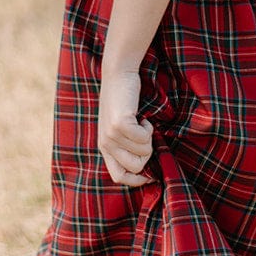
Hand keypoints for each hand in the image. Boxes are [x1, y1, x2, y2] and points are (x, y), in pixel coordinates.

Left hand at [98, 67, 154, 186]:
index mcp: (104, 147)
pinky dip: (149, 128)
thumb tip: (145, 168)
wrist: (118, 75)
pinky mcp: (120, 124)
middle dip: (148, 155)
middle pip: (135, 167)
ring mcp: (111, 135)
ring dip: (149, 139)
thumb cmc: (123, 101)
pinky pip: (144, 138)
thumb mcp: (119, 128)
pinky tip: (143, 118)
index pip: (118, 177)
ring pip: (142, 152)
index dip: (136, 180)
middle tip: (147, 137)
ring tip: (143, 124)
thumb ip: (125, 146)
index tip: (151, 174)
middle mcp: (105, 144)